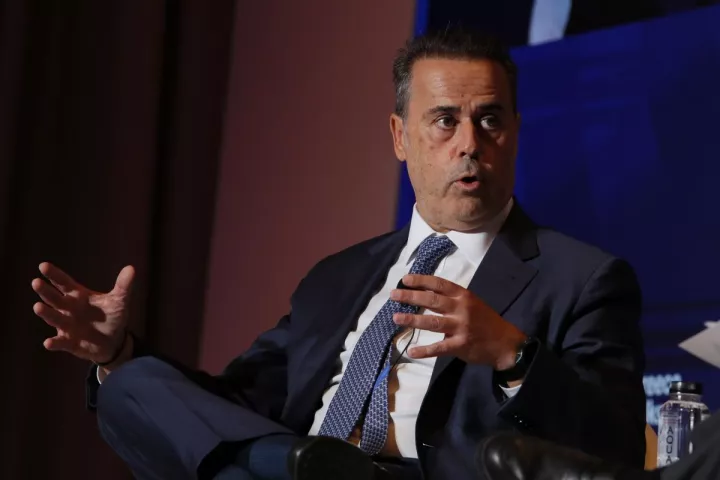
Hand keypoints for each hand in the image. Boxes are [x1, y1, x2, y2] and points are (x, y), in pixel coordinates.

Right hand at [31, 262, 135, 365]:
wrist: (114, 341)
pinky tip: (48, 342)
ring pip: (54, 318)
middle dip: (45, 291)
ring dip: (46, 313)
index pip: (64, 283)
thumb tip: (131, 268)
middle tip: (36, 282)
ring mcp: (67, 326)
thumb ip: (123, 286)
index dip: (54, 275)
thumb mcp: (120, 301)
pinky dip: (54, 343)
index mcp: (78, 296)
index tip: (43, 266)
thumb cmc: (112, 317)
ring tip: (38, 307)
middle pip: (54, 298)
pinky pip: (60, 342)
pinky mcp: (69, 342)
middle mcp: (68, 309)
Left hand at [390, 274, 525, 369]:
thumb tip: (424, 293)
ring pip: (432, 322)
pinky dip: (424, 351)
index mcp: (463, 296)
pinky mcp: (460, 345)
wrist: (506, 343)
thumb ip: (452, 299)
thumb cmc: (485, 321)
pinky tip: (412, 351)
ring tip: (396, 317)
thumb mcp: (471, 303)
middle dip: (411, 296)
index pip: (439, 284)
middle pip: (432, 300)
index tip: (405, 279)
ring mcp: (461, 327)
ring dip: (412, 320)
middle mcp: (461, 309)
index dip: (421, 280)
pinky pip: (439, 348)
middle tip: (394, 295)